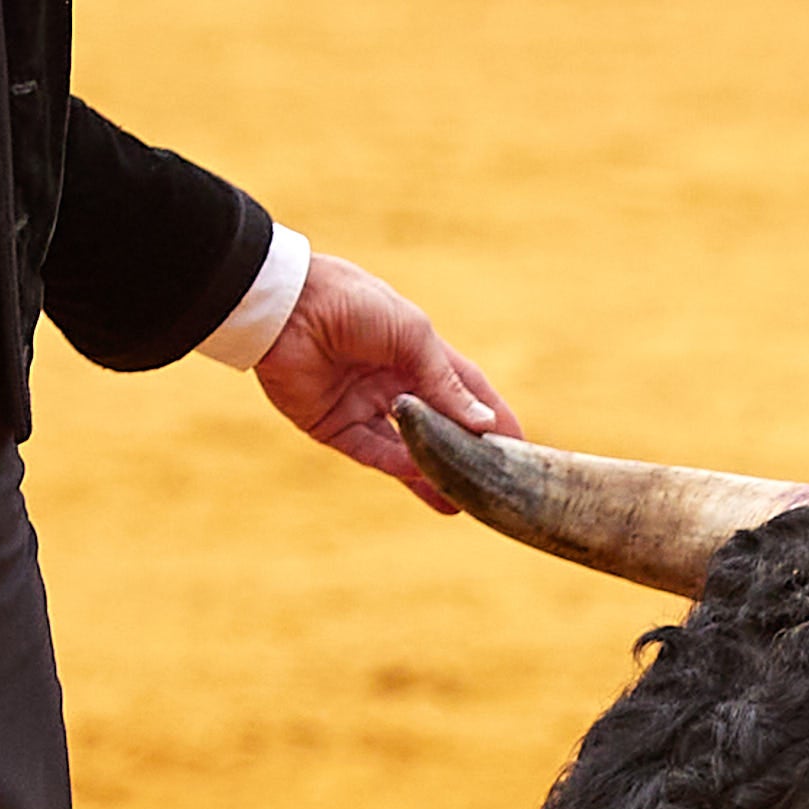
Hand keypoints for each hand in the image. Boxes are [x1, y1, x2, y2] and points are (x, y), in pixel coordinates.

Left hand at [253, 252, 522, 512]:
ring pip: (408, 449)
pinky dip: (400, 466)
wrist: (286, 307)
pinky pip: (373, 453)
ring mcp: (365, 405)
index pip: (467, 392)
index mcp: (418, 352)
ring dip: (434, 474)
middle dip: (466, 455)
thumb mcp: (412, 336)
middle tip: (496, 486)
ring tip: (464, 504)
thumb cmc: (354, 304)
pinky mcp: (334, 425)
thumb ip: (446, 383)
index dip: (493, 418)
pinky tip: (426, 482)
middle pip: (440, 427)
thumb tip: (484, 426)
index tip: (522, 449)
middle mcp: (394, 382)